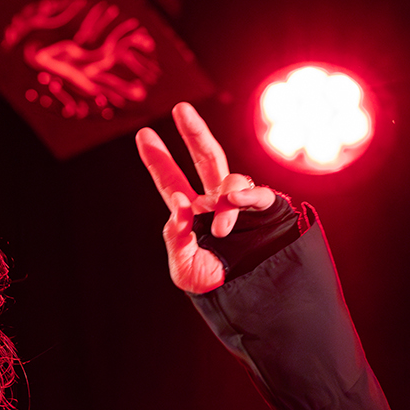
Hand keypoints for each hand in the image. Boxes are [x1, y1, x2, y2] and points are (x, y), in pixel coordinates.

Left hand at [136, 102, 278, 293]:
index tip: (142, 134)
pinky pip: (260, 194)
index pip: (171, 180)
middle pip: (205, 157)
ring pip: (232, 179)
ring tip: (220, 230)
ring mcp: (241, 204)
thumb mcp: (182, 266)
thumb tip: (178, 201)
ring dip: (226, 198)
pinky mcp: (266, 212)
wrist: (246, 301)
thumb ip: (175, 235)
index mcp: (191, 212)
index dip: (157, 159)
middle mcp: (215, 202)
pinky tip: (238, 201)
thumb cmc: (212, 283)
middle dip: (194, 132)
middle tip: (181, 109)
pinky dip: (248, 195)